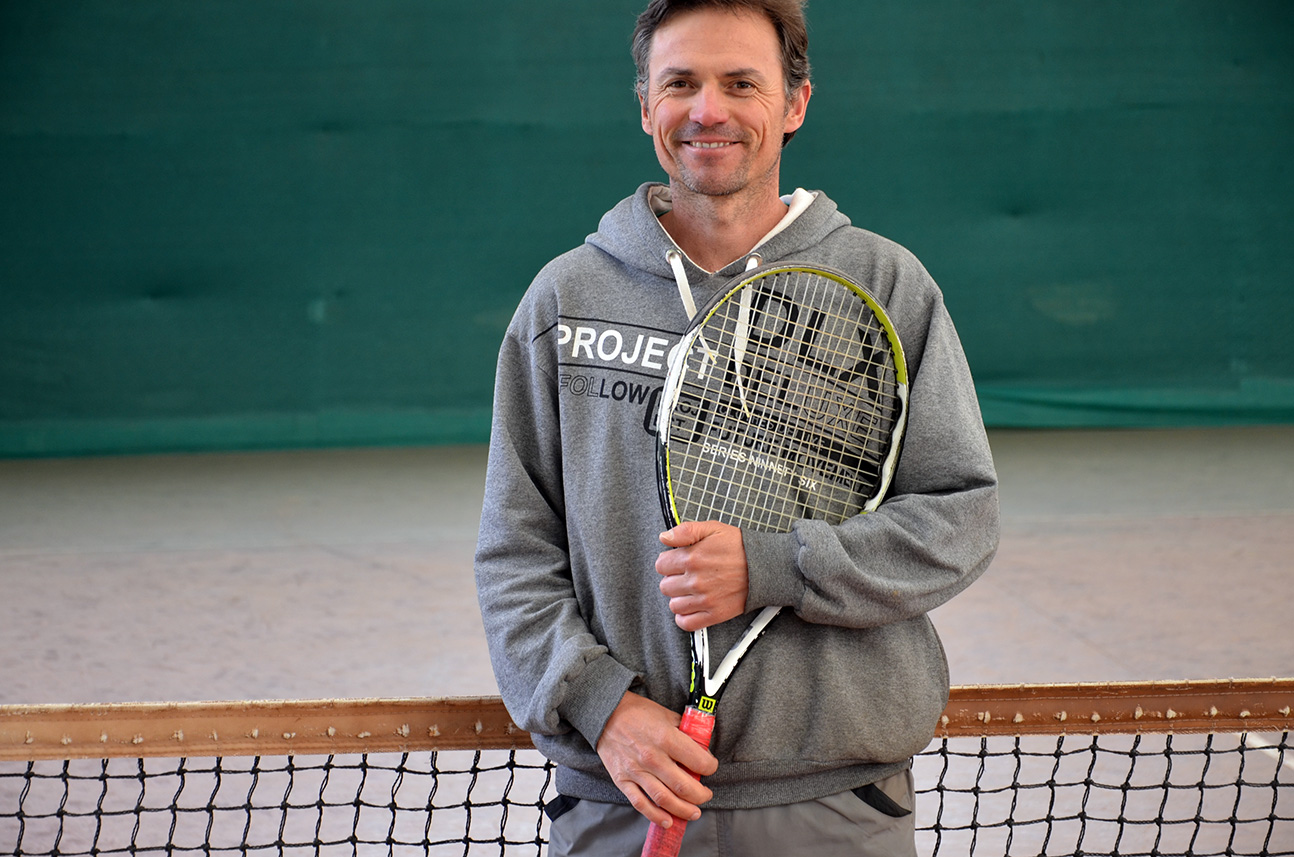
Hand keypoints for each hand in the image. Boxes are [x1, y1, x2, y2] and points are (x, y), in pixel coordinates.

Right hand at [596, 692, 717, 825]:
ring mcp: (636, 771)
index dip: (710, 767)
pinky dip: (655, 816)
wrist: (606, 714)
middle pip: (684, 786)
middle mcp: (652, 757)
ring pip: (664, 799)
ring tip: (694, 812)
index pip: (698, 761)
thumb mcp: (666, 714)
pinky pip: (640, 803)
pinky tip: (668, 821)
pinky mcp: (623, 780)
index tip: (710, 768)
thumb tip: (702, 748)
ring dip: (683, 810)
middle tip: (705, 795)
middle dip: (700, 795)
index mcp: (666, 738)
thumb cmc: (638, 712)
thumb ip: (685, 731)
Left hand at [656, 521, 748, 631]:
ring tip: (691, 590)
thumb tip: (664, 537)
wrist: (764, 566)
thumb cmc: (739, 547)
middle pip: (665, 586)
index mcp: (692, 558)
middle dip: (673, 579)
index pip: (660, 565)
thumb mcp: (713, 528)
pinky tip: (692, 606)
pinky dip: (685, 617)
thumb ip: (685, 531)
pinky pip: (687, 623)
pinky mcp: (714, 614)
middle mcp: (695, 581)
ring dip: (679, 598)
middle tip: (686, 575)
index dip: (668, 561)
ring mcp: (704, 599)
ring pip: (674, 605)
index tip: (677, 561)